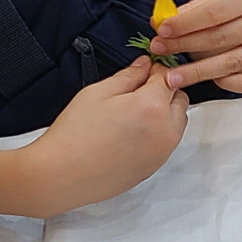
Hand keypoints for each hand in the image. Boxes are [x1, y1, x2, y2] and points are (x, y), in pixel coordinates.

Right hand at [22, 55, 186, 211]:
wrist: (62, 175)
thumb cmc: (75, 135)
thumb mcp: (98, 92)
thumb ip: (128, 76)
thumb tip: (144, 66)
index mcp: (152, 106)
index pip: (167, 77)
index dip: (155, 69)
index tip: (145, 69)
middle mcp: (165, 130)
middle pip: (179, 99)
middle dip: (165, 90)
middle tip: (139, 90)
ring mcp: (162, 152)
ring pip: (177, 122)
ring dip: (165, 111)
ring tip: (135, 112)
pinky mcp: (155, 167)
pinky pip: (167, 142)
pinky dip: (159, 132)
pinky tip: (133, 132)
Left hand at [153, 0, 241, 92]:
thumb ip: (199, 7)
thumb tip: (166, 22)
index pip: (215, 13)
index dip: (185, 23)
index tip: (163, 30)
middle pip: (221, 38)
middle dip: (185, 45)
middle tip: (161, 50)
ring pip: (231, 63)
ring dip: (197, 71)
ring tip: (174, 75)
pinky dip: (225, 82)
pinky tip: (208, 79)